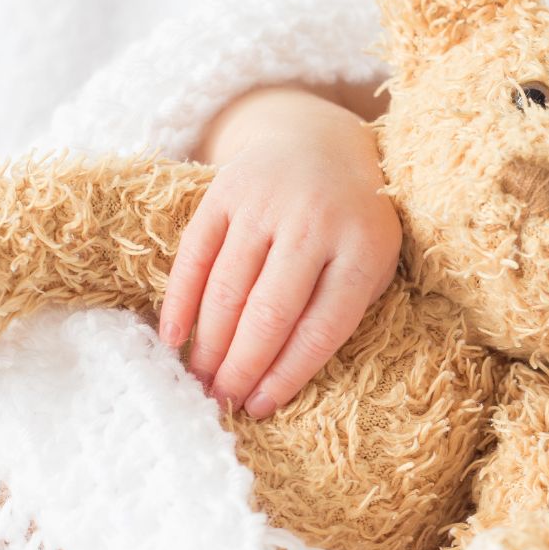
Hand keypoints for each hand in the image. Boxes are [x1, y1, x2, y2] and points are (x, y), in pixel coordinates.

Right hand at [160, 87, 399, 417]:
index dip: (287, 374)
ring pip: (229, 287)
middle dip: (241, 366)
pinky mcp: (227, 189)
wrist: (322, 142)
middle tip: (221, 402)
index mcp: (362, 249)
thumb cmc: (352, 223)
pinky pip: (196, 253)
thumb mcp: (372, 263)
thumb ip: (341, 310)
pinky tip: (175, 337)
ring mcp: (267, 202)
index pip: (321, 328)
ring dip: (210, 342)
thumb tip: (278, 377)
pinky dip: (182, 299)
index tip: (260, 407)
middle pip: (270, 312)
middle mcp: (314, 223)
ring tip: (200, 380)